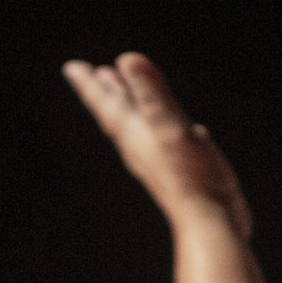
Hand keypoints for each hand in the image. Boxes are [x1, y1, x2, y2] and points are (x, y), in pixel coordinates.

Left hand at [64, 51, 252, 236]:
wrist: (210, 222)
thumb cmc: (190, 176)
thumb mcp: (170, 127)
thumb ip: (151, 93)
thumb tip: (128, 60)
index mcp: (135, 133)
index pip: (107, 103)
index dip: (89, 84)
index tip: (71, 67)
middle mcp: (143, 146)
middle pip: (120, 113)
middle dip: (109, 92)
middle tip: (95, 74)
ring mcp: (161, 159)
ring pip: (141, 126)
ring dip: (133, 107)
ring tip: (125, 94)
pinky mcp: (182, 169)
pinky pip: (166, 140)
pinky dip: (163, 128)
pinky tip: (175, 127)